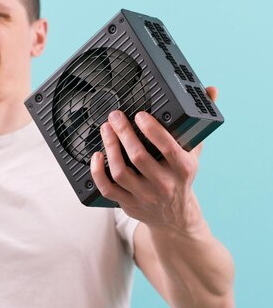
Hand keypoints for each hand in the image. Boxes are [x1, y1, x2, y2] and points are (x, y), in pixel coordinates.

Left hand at [90, 87, 217, 230]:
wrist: (175, 217)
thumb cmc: (180, 178)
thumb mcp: (193, 153)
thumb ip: (196, 122)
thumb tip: (210, 90)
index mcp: (182, 169)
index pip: (167, 148)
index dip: (152, 130)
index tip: (140, 115)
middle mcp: (163, 184)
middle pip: (138, 157)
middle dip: (124, 133)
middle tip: (114, 116)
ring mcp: (144, 195)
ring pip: (121, 171)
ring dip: (110, 147)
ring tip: (105, 129)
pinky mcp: (127, 204)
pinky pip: (107, 188)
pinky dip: (98, 171)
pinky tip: (97, 155)